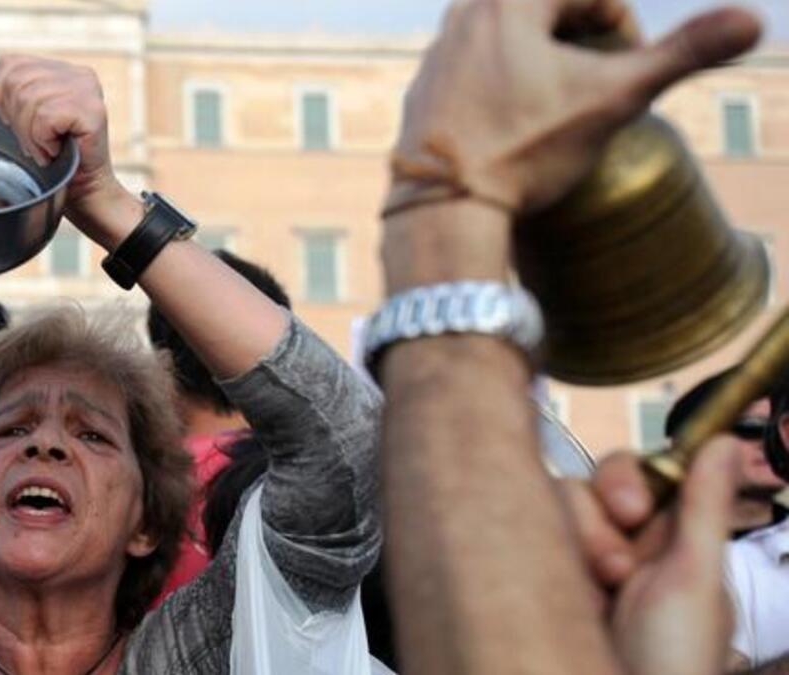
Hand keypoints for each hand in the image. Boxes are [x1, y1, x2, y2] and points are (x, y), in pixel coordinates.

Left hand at [0, 56, 141, 248]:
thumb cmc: (54, 163)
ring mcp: (88, 89)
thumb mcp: (21, 123)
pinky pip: (45, 116)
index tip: (16, 126)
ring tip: (46, 150)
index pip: (10, 63)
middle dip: (17, 121)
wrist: (83, 194)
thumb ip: (2, 95)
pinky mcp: (92, 109)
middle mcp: (78, 74)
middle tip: (35, 143)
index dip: (0, 97)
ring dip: (30, 135)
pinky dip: (43, 140)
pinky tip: (55, 151)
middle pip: (16, 81)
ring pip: (29, 99)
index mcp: (61, 71)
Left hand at [395, 0, 759, 213]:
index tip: (625, 67)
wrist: (444, 207)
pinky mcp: (420, 94)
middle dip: (577, 37)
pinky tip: (509, 124)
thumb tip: (754, 21)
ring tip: (554, 103)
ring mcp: (434, 57)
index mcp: (509, 3)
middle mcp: (462, 18)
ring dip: (538, 58)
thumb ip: (681, 56)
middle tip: (591, 81)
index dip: (620, 25)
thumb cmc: (525, 149)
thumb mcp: (613, 99)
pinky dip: (498, 86)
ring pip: (501, 37)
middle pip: (541, 9)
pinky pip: (468, 72)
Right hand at [560, 438, 741, 674]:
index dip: (629, 481)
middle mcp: (624, 547)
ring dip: (577, 544)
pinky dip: (539, 553)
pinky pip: (527, 534)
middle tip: (616, 567)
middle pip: (592, 486)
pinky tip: (564, 590)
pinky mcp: (544, 577)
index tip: (631, 508)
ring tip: (596, 591)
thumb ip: (702, 507)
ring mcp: (581, 565)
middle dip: (598, 520)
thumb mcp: (694, 582)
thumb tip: (727, 441)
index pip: (641, 475)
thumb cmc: (675, 663)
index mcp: (672, 542)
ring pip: (557, 507)